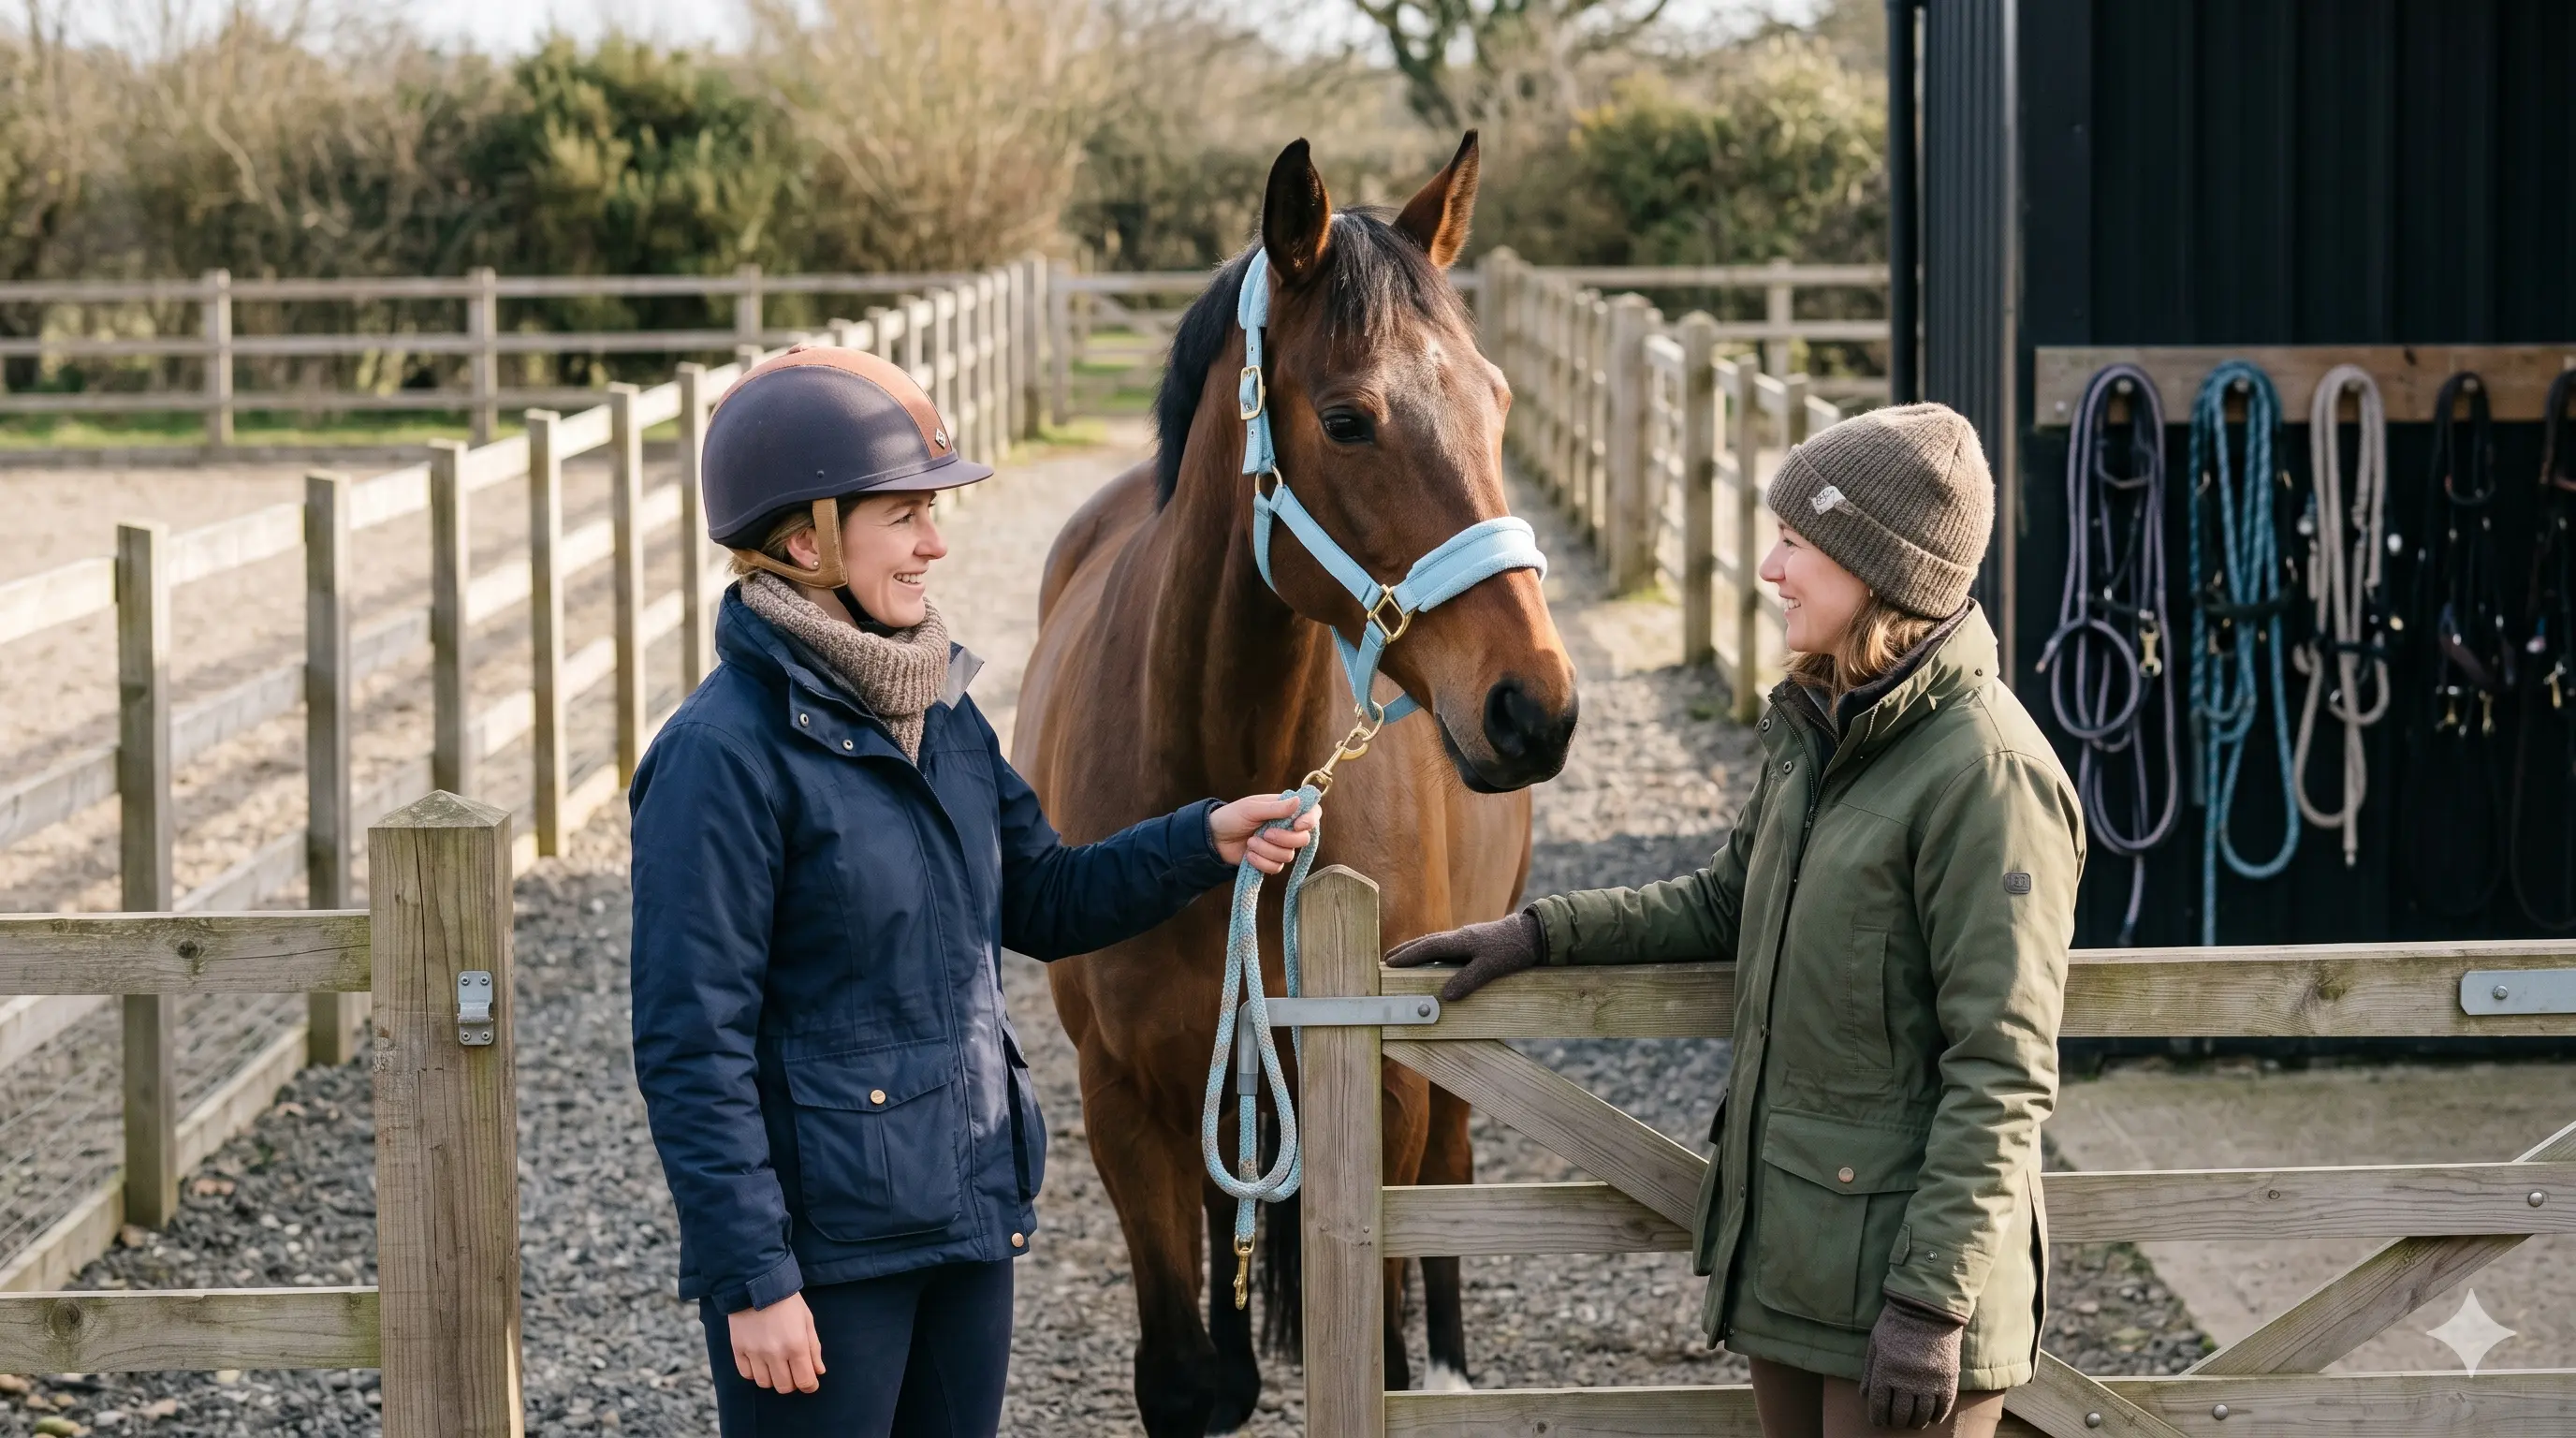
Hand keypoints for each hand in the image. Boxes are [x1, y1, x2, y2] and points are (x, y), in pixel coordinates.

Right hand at [729, 1291, 824, 1394]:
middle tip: (793, 1372)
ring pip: (764, 1383)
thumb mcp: (807, 1320)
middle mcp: (775, 1353)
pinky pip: (746, 1374)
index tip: (810, 1383)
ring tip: (776, 1365)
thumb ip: (814, 1348)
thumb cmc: (787, 1301)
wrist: (756, 1283)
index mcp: (796, 1345)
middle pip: (784, 1387)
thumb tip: (818, 1372)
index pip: (805, 1381)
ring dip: (773, 1378)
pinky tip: (760, 1361)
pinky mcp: (738, 1349)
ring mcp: (754, 1353)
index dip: (810, 1386)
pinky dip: (755, 1372)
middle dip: (792, 1383)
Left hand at [1208, 794, 1319, 873]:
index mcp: (1285, 810)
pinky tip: (1249, 855)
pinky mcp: (1270, 861)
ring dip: (1267, 850)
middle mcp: (1286, 828)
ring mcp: (1279, 846)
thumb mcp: (1251, 808)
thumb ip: (1276, 808)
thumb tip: (1298, 801)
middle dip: (1284, 839)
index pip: (1311, 813)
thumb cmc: (1232, 817)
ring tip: (1250, 842)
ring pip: (1288, 855)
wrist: (1214, 838)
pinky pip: (1276, 868)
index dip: (1310, 820)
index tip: (1298, 825)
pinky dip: (1261, 862)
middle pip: (1303, 839)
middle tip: (1264, 833)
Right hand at [1384, 910, 1543, 1000]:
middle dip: (1406, 951)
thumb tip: (1445, 996)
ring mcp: (1466, 938)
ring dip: (1417, 950)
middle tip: (1387, 960)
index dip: (1407, 955)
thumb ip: (1468, 980)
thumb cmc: (1512, 949)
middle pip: (1425, 942)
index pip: (1427, 947)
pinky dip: (1431, 951)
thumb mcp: (1491, 967)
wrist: (1533, 934)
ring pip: (1434, 943)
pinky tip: (1431, 958)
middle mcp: (1459, 937)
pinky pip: (1444, 946)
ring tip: (1402, 958)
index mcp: (1459, 941)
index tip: (1389, 963)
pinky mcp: (1473, 941)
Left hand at [1860, 1291, 1965, 1428]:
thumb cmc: (1897, 1323)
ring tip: (1913, 1423)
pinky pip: (1942, 1407)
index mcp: (1885, 1370)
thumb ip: (1869, 1370)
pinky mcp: (1947, 1379)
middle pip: (1900, 1413)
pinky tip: (1932, 1419)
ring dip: (1916, 1422)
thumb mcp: (1876, 1343)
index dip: (1878, 1417)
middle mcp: (1906, 1380)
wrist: (1929, 1308)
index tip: (1878, 1422)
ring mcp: (1928, 1381)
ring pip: (1921, 1414)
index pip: (1879, 1405)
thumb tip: (1863, 1395)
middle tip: (1895, 1423)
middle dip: (1896, 1422)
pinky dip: (1937, 1417)